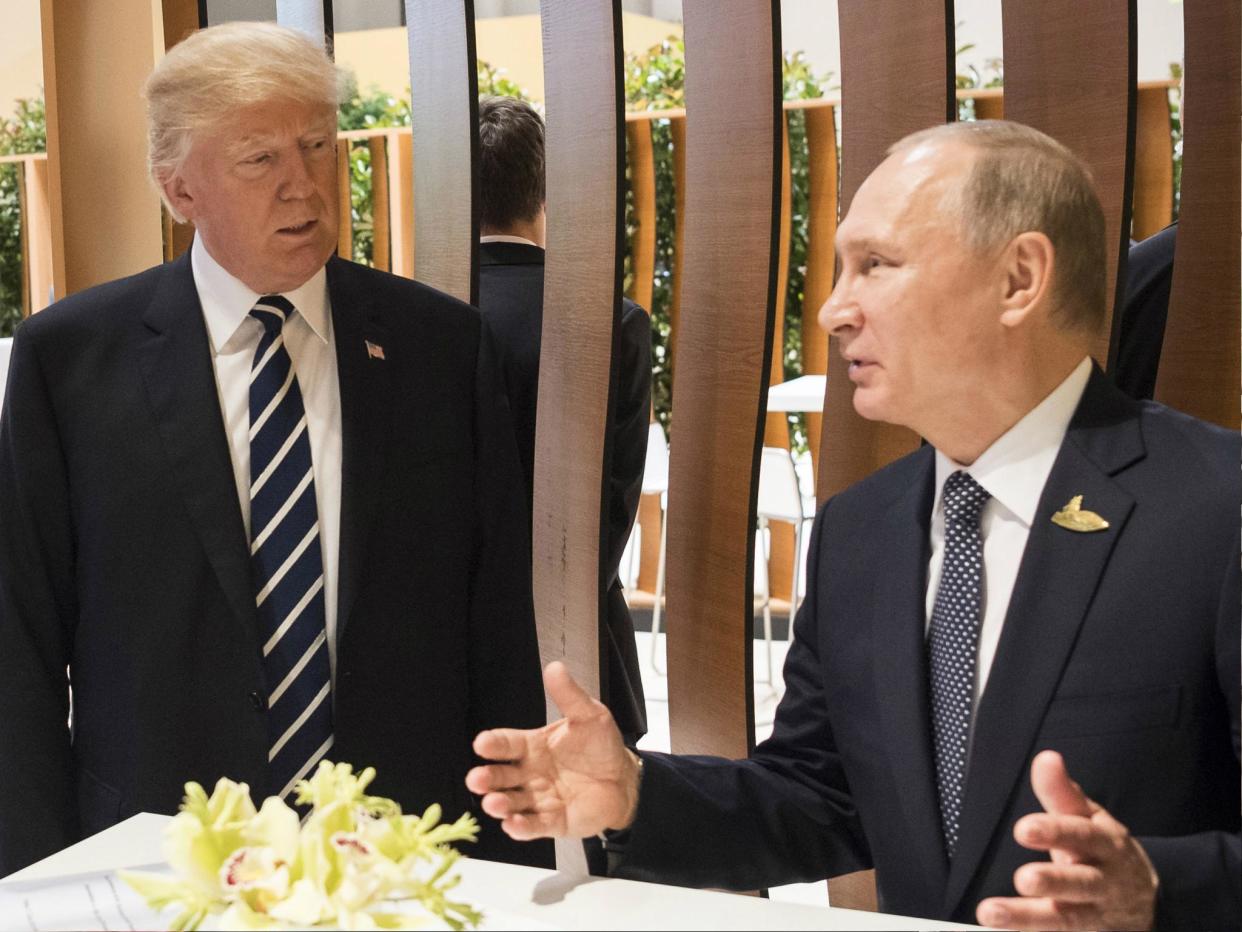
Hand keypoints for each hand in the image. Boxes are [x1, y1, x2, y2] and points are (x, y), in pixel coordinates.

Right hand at [465, 661, 641, 839]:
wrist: (624, 780)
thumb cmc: (601, 746)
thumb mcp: (589, 715)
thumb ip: (569, 695)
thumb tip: (555, 667)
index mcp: (533, 746)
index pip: (507, 744)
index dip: (494, 744)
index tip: (482, 743)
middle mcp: (530, 774)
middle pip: (502, 776)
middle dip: (487, 778)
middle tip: (477, 779)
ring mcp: (539, 799)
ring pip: (513, 803)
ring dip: (501, 804)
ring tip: (494, 804)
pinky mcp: (553, 821)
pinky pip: (534, 826)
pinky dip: (522, 827)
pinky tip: (513, 825)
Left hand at [976, 750, 1157, 930]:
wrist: (1148, 898)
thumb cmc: (1103, 850)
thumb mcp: (1089, 818)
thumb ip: (1062, 792)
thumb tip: (1046, 758)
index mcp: (1104, 845)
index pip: (1080, 836)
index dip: (1054, 832)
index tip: (1023, 828)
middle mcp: (1103, 882)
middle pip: (1080, 884)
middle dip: (1053, 882)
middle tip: (1024, 879)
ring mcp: (1098, 915)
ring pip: (1068, 920)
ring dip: (1029, 920)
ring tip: (991, 914)